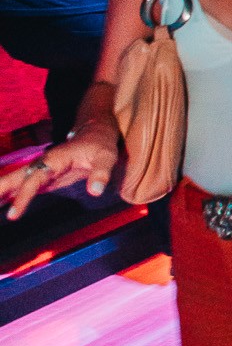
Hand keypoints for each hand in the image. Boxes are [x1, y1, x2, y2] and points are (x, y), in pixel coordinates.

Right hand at [1, 131, 118, 220]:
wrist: (95, 131)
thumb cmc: (101, 143)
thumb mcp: (107, 156)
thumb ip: (101, 173)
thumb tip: (95, 192)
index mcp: (54, 159)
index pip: (34, 180)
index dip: (23, 196)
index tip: (13, 214)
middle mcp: (43, 163)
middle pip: (15, 177)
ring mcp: (43, 169)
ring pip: (16, 180)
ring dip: (1, 191)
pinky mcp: (46, 176)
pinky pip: (25, 185)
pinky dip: (12, 194)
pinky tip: (1, 202)